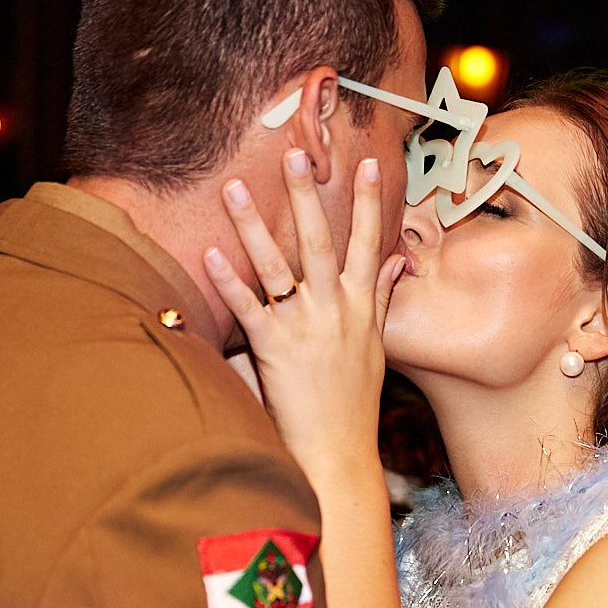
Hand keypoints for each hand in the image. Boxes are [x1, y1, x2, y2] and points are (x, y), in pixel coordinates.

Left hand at [205, 151, 403, 473]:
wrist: (338, 453)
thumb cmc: (354, 404)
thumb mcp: (374, 347)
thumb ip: (379, 298)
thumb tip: (396, 260)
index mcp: (359, 307)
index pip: (367, 243)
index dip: (369, 203)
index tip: (370, 163)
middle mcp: (334, 310)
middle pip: (319, 242)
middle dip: (306, 196)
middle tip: (295, 155)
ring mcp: (304, 327)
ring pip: (277, 266)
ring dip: (253, 224)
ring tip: (233, 188)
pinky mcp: (275, 350)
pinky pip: (249, 308)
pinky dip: (230, 281)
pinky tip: (211, 254)